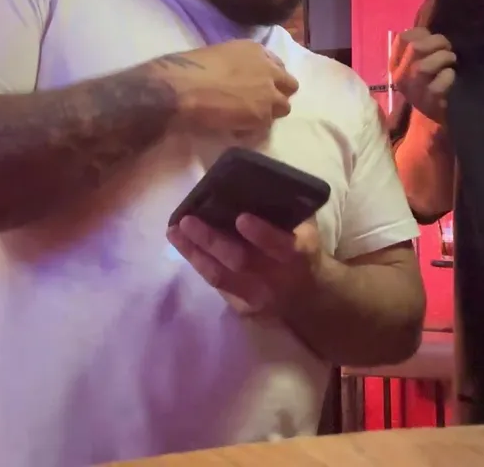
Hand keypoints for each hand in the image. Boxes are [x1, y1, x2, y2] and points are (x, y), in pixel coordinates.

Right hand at [150, 40, 298, 139]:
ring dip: (270, 112)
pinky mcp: (263, 115)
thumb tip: (237, 78)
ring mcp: (269, 93)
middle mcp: (268, 69)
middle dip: (278, 94)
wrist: (183, 88)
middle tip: (260, 103)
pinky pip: (266, 126)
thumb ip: (237, 65)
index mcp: (255, 50)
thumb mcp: (219, 56)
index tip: (259, 86)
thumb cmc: (190, 69)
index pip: (277, 65)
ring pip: (283, 107)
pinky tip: (237, 129)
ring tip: (249, 118)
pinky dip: (254, 129)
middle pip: (289, 85)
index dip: (269, 78)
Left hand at [167, 214, 322, 313]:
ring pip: (220, 276)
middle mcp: (276, 278)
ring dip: (193, 252)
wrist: (309, 294)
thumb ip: (287, 209)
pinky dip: (196, 261)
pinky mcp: (241, 306)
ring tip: (174, 231)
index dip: (261, 233)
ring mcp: (256, 296)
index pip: (281, 245)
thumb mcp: (306, 227)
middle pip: (240, 261)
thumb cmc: (302, 247)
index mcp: (298, 253)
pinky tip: (181, 244)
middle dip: (211, 240)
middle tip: (187, 220)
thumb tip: (256, 177)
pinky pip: (214, 282)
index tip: (241, 218)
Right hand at [390, 28, 455, 123]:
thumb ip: (417, 48)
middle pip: (415, 48)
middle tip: (447, 47)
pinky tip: (451, 75)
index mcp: (395, 64)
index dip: (421, 32)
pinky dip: (449, 75)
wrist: (427, 118)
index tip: (431, 37)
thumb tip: (427, 32)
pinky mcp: (429, 99)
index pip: (402, 38)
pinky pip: (441, 82)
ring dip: (443, 57)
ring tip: (451, 59)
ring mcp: (414, 89)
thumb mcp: (413, 66)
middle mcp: (400, 76)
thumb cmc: (423, 86)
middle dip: (437, 42)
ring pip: (424, 66)